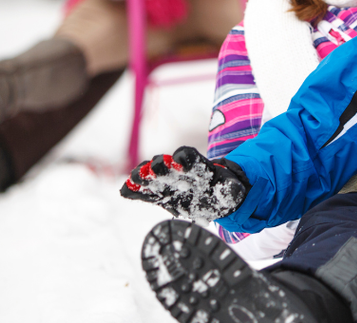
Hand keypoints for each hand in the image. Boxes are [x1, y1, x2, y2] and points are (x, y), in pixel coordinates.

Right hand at [120, 146, 246, 223]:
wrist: (213, 199)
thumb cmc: (223, 192)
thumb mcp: (230, 191)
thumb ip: (229, 190)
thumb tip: (230, 190)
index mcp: (198, 168)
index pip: (189, 157)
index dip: (185, 157)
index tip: (181, 160)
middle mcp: (179, 171)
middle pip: (167, 164)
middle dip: (160, 166)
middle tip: (155, 169)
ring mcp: (167, 183)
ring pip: (152, 175)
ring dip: (143, 176)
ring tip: (135, 179)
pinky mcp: (159, 195)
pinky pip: (144, 192)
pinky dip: (134, 191)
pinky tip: (126, 191)